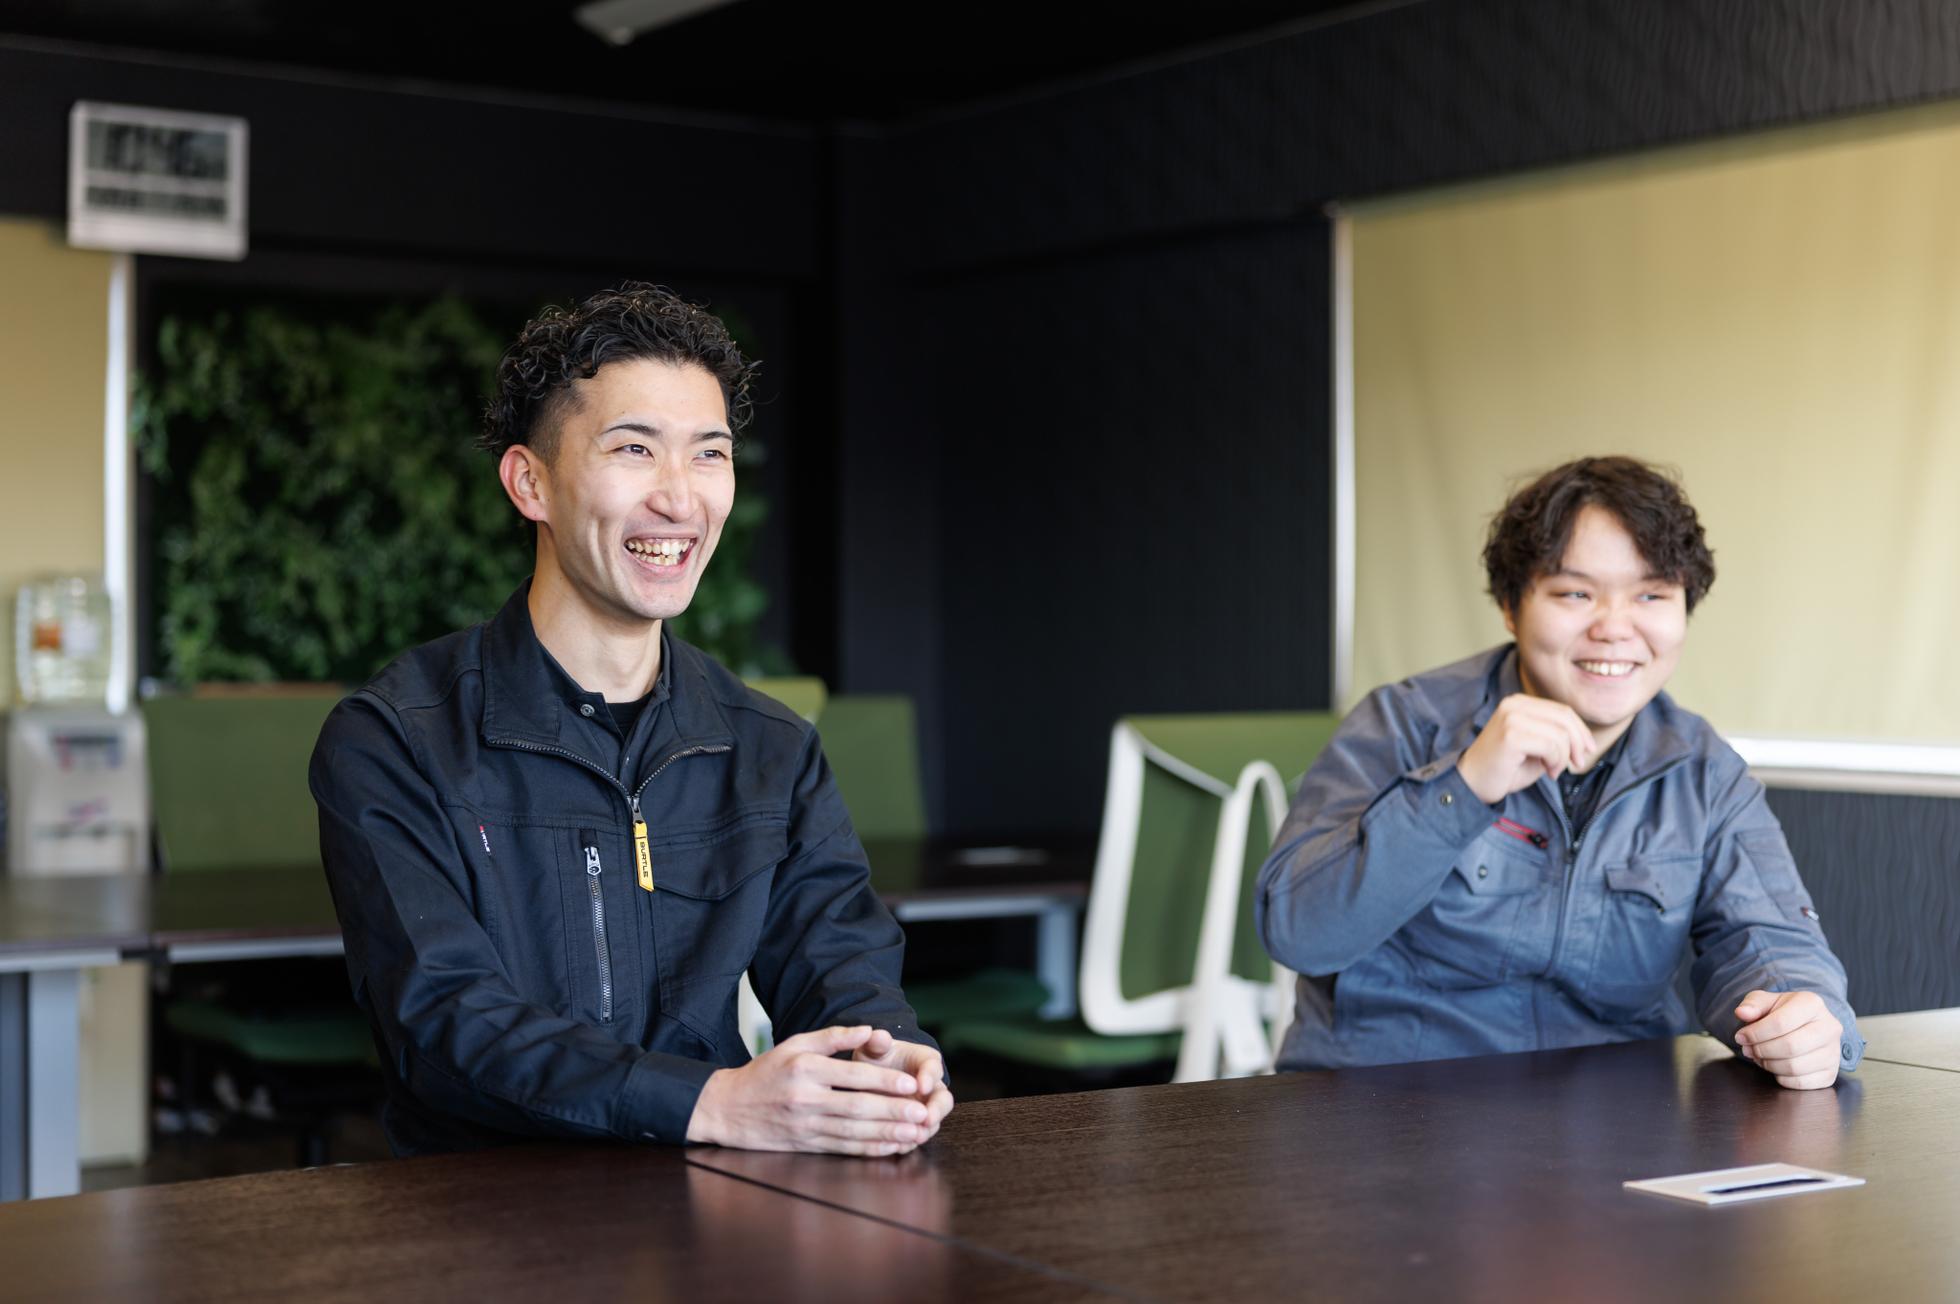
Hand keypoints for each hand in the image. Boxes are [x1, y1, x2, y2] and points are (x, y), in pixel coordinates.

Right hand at [686, 1025, 935, 1154]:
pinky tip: (890, 1147)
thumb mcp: (794, 1043)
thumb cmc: (765, 1072)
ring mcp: (805, 1125)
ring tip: (914, 1133)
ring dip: (887, 1134)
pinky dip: (868, 1149)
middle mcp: (805, 1098)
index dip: (885, 1081)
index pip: (853, 1076)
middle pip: (857, 1107)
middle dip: (893, 1111)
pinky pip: (843, 1148)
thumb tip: (870, 1030)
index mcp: (805, 1069)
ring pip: (853, 1132)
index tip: (912, 1084)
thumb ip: (833, 1036)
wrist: (727, 1107)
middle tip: (923, 1112)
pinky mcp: (805, 1145)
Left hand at [852, 1029, 953, 1143]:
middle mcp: (931, 1086)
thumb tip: (877, 1035)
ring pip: (933, 1122)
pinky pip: (917, 1136)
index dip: (928, 1076)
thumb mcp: (874, 1047)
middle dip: (936, 1110)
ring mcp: (925, 1108)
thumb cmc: (878, 1056)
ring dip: (925, 1130)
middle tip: (927, 1118)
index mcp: (926, 1061)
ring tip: (915, 1137)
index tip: (920, 1085)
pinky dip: (910, 1142)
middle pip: (943, 1099)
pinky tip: (899, 1146)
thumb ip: (877, 1041)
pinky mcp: (915, 1125)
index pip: (933, 1067)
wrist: (874, 1073)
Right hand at [1457, 693, 1597, 804]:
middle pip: (1565, 718)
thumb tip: (1584, 739)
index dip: (1581, 731)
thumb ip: (1555, 737)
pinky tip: (1547, 771)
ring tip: (1552, 771)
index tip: (1588, 751)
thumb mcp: (1536, 747)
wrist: (1472, 784)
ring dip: (1563, 758)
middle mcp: (1514, 704)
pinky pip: (1551, 746)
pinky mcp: (1511, 735)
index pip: (1562, 710)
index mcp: (1519, 703)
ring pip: (1560, 734)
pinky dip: (1556, 762)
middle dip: (1578, 744)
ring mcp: (1511, 718)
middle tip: (1577, 764)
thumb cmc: (1505, 769)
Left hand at [1734, 990, 1843, 1089]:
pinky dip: (1781, 1078)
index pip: (1781, 1023)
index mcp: (1812, 1004)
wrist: (1803, 1025)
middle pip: (1790, 1046)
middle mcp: (1830, 1027)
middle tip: (1748, 1049)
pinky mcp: (1831, 1073)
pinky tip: (1775, 1066)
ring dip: (1769, 1064)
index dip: (1756, 1033)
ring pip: (1795, 1067)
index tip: (1741, 1037)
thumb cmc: (1781, 1012)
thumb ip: (1752, 1005)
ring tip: (1759, 1056)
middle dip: (1762, 1050)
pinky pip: (1801, 1083)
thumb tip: (1742, 1013)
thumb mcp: (1765, 1001)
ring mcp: (1833, 1052)